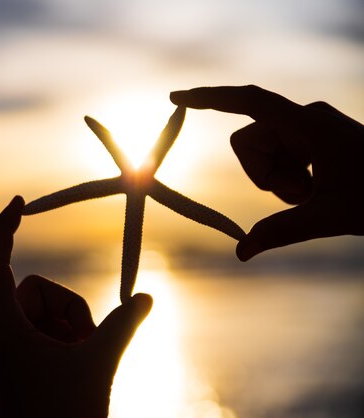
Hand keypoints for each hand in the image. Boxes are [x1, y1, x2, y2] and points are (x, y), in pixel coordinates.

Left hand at [0, 196, 152, 417]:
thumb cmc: (67, 416)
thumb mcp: (100, 362)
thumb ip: (124, 324)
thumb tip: (147, 295)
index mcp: (4, 330)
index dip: (2, 229)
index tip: (19, 202)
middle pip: (34, 290)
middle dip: (68, 308)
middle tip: (84, 342)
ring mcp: (6, 353)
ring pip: (42, 313)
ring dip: (69, 328)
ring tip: (82, 361)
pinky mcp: (15, 366)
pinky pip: (41, 333)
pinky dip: (64, 340)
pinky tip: (77, 367)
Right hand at [170, 85, 363, 260]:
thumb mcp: (327, 216)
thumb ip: (279, 232)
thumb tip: (241, 252)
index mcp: (306, 124)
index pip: (248, 101)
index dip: (209, 99)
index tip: (176, 99)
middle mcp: (303, 118)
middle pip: (248, 143)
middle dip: (263, 175)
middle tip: (300, 195)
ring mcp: (308, 128)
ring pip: (263, 154)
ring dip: (279, 181)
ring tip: (313, 195)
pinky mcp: (312, 139)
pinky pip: (279, 157)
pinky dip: (288, 179)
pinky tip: (316, 189)